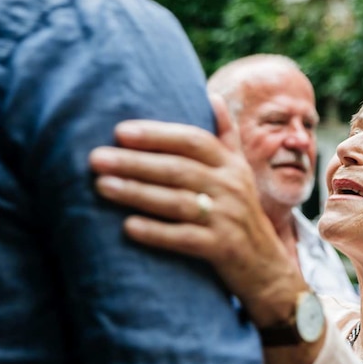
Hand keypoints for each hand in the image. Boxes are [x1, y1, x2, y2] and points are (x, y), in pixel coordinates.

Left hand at [88, 95, 306, 326]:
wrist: (266, 267)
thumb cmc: (243, 213)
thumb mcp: (240, 172)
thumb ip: (225, 136)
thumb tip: (212, 96)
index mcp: (231, 165)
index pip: (193, 141)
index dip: (158, 134)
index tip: (120, 131)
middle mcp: (231, 188)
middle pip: (178, 169)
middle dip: (135, 162)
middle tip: (96, 158)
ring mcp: (227, 219)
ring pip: (177, 202)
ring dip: (137, 193)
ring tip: (102, 186)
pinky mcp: (222, 249)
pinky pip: (185, 238)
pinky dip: (156, 232)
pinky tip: (128, 227)